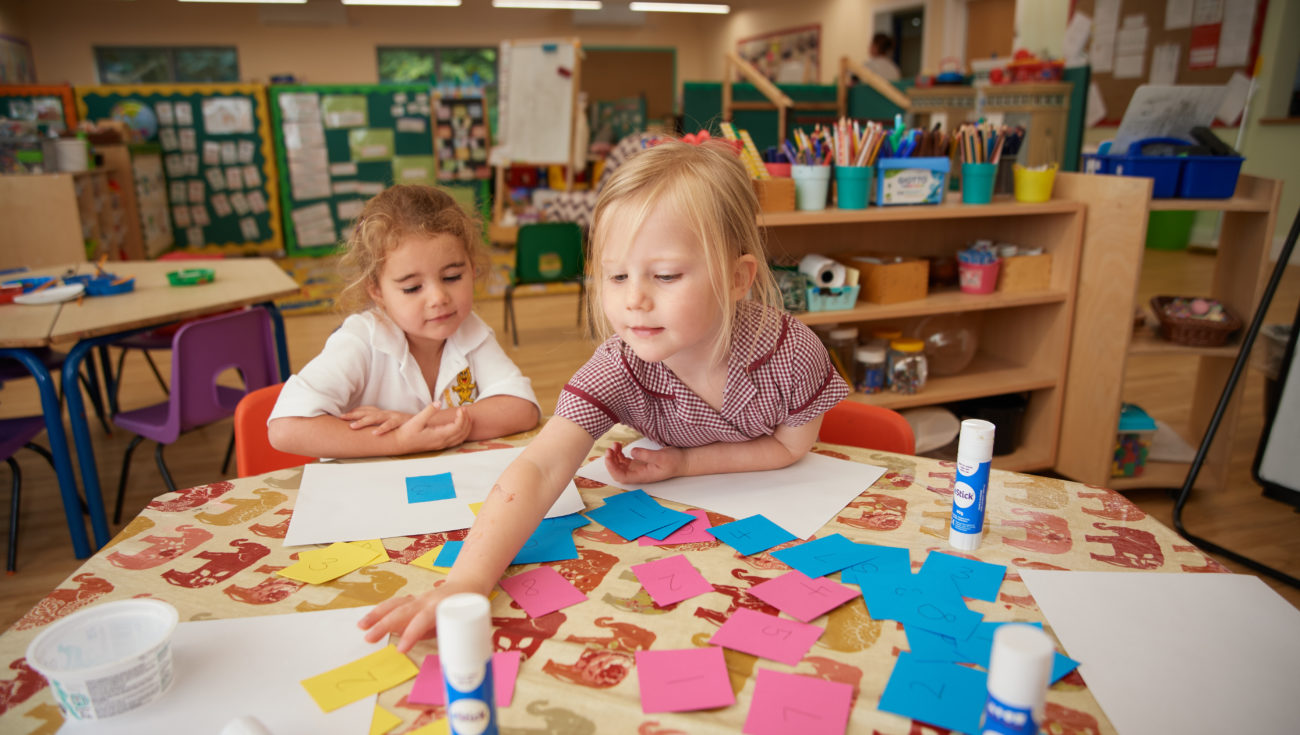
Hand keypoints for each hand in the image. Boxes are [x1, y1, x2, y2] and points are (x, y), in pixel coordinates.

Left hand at [341, 405, 417, 435]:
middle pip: (366, 412)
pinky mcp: (400, 420)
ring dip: (363, 421)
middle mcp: (386, 413)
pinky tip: (375, 433)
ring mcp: (392, 415)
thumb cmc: (404, 423)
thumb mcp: (390, 421)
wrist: (424, 421)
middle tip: (341, 418)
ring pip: (375, 417)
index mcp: (382, 413)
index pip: (365, 410)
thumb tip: (363, 425)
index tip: (340, 416)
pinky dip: (382, 428)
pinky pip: (390, 424)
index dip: (353, 412)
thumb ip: (378, 422)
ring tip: (353, 426)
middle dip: (353, 415)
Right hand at [358, 577, 481, 652]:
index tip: (400, 650)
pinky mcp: (413, 601)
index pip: (422, 620)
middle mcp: (426, 601)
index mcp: (440, 606)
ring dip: (377, 615)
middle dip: (383, 624)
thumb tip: (450, 658)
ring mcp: (418, 599)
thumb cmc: (466, 608)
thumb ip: (453, 636)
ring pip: (395, 604)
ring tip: (361, 626)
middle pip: (402, 611)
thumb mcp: (463, 622)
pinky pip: (395, 605)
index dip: (411, 634)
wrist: (467, 585)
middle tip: (368, 638)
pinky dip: (380, 612)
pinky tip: (368, 621)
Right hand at [395, 403, 472, 453]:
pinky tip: (460, 426)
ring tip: (465, 416)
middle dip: (466, 420)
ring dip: (466, 427)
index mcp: (438, 435)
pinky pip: (456, 441)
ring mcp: (441, 445)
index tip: (461, 408)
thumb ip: (429, 411)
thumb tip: (438, 402)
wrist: (399, 444)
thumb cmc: (406, 432)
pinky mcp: (439, 445)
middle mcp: (442, 442)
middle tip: (465, 409)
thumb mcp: (416, 420)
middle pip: (462, 432)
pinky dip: (462, 433)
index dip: (462, 417)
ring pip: (460, 438)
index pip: (458, 427)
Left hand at [604, 441, 684, 483]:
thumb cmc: (675, 462)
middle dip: (611, 460)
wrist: (682, 461)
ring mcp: (638, 468)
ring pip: (620, 464)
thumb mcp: (661, 457)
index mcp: (642, 475)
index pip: (621, 476)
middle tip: (610, 448)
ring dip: (614, 456)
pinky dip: (619, 453)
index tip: (609, 456)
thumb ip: (646, 455)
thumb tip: (632, 452)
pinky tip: (620, 446)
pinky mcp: (639, 461)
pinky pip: (625, 459)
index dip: (612, 468)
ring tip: (615, 444)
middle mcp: (638, 473)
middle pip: (618, 470)